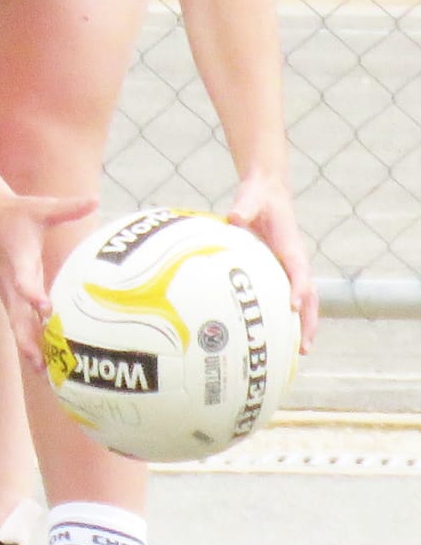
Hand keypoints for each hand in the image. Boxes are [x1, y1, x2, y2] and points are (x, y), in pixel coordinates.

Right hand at [0, 189, 99, 369]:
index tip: (43, 307)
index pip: (23, 278)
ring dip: (29, 349)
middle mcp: (11, 281)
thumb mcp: (43, 207)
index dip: (31, 292)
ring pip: (17, 326)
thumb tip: (94, 199)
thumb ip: (68, 208)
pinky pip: (21, 325)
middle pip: (17, 315)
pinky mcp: (11, 299)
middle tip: (41, 362)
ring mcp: (9, 293)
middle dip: (28, 338)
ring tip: (44, 376)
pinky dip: (30, 345)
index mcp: (18, 259)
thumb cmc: (19, 213)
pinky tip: (44, 367)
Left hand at [227, 171, 318, 347]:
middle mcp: (296, 261)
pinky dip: (291, 316)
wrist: (268, 192)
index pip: (299, 272)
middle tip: (304, 348)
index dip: (298, 289)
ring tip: (300, 352)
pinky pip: (289, 296)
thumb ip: (244, 207)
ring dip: (304, 326)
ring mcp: (291, 268)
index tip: (294, 306)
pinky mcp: (282, 271)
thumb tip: (234, 216)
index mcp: (291, 246)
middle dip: (309, 322)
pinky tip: (279, 334)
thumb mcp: (251, 198)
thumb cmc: (259, 197)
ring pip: (304, 301)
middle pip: (309, 296)